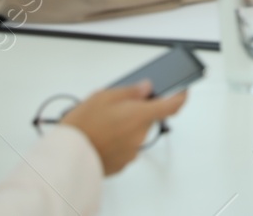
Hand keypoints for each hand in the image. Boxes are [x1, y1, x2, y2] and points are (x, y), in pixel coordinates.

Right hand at [60, 80, 188, 174]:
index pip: (172, 106)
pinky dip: (118, 140)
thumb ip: (130, 91)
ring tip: (102, 122)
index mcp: (140, 115)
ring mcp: (132, 152)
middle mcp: (140, 135)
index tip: (183, 90)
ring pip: (134, 133)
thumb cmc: (84, 125)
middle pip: (147, 118)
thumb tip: (146, 88)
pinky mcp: (122, 163)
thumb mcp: (104, 96)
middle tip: (115, 106)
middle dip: (136, 111)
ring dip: (125, 126)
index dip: (181, 96)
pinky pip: (125, 147)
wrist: (69, 156)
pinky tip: (101, 136)